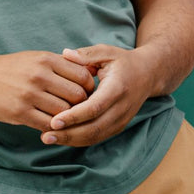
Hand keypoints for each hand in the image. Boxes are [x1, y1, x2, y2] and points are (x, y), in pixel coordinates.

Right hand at [0, 50, 95, 131]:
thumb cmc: (11, 68)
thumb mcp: (36, 58)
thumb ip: (60, 65)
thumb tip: (89, 74)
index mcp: (46, 60)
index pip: (82, 76)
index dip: (89, 88)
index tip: (85, 95)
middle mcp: (39, 75)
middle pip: (77, 96)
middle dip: (81, 105)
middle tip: (78, 111)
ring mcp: (29, 94)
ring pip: (64, 112)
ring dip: (67, 119)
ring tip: (64, 119)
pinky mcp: (19, 112)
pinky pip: (46, 124)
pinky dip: (53, 128)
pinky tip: (51, 126)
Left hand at [40, 44, 157, 147]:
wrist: (148, 74)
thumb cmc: (123, 61)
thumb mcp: (106, 52)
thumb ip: (86, 54)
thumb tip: (65, 54)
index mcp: (117, 88)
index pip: (94, 108)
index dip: (74, 116)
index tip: (53, 120)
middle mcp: (121, 108)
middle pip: (94, 128)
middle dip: (68, 134)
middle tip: (45, 136)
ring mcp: (121, 120)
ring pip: (95, 136)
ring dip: (71, 140)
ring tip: (48, 138)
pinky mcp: (118, 126)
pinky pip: (97, 137)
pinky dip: (79, 140)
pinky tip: (61, 137)